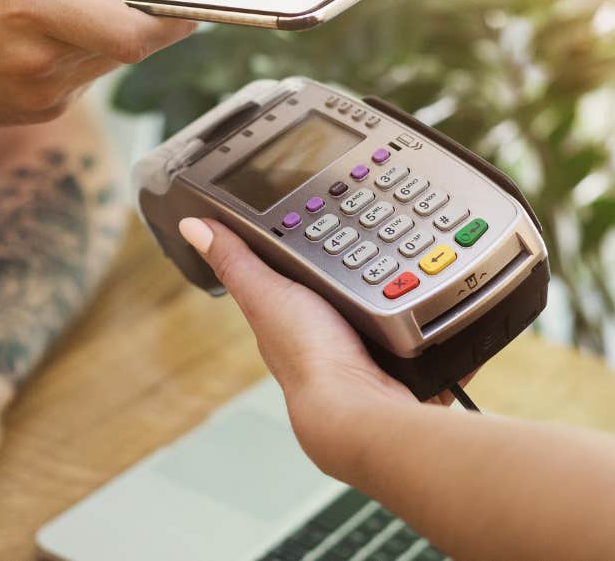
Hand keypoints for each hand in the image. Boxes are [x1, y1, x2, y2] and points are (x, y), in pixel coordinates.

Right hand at [0, 0, 194, 138]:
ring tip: (74, 5)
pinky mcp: (42, 113)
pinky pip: (88, 79)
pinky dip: (86, 53)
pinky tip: (49, 36)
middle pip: (133, 46)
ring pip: (112, 62)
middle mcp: (44, 64)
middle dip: (148, 15)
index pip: (135, 31)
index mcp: (35, 10)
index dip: (177, 15)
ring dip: (113, 32)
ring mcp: (45, 98)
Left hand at [178, 218, 459, 481]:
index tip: (319, 204)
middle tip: (372, 217)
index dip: (303, 237)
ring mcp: (360, 343)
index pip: (290, 264)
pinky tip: (422, 287)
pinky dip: (414, 304)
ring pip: (376, 294)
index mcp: (285, 311)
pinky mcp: (395, 353)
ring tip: (404, 246)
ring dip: (391, 278)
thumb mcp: (264, 293)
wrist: (361, 408)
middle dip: (357, 252)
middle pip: (338, 277)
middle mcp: (320, 328)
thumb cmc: (307, 357)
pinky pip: (406, 316)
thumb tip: (192, 225)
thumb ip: (234, 260)